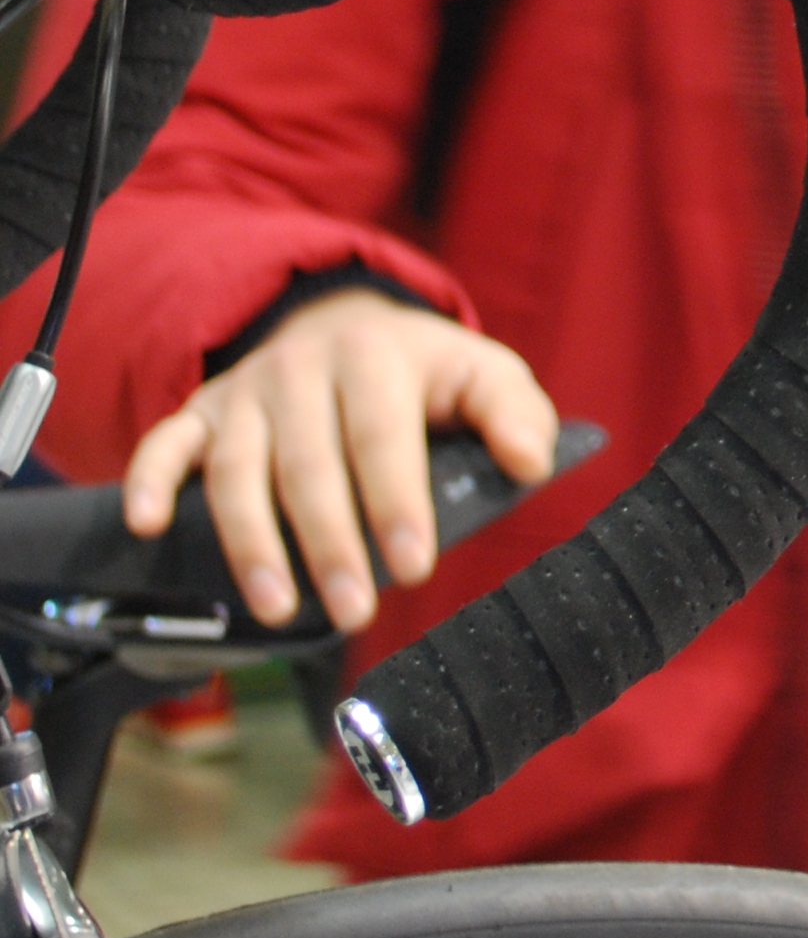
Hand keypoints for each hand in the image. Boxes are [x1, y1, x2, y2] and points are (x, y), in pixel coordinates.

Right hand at [120, 288, 557, 630]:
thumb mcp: (484, 374)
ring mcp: (244, 391)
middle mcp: (300, 369)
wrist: (344, 326)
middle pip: (309, 467)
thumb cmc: (423, 372)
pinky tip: (146, 528)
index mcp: (375, 356)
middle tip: (355, 611)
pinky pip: (162, 444)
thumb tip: (530, 463)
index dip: (396, 505)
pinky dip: (146, 483)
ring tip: (278, 609)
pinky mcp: (200, 412)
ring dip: (251, 544)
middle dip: (330, 545)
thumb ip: (517, 414)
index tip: (414, 568)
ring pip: (236, 471)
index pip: (383, 438)